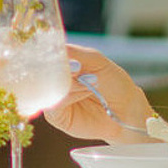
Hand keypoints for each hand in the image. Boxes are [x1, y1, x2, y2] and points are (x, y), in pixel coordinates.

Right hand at [43, 45, 162, 143]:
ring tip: (89, 85)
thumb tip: (55, 51)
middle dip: (59, 69)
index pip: (44, 54)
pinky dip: (68, 97)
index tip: (56, 51)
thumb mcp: (96, 60)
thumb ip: (76, 53)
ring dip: (69, 84)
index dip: (48, 52)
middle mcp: (54, 80)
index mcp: (61, 63)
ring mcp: (53, 97)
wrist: (126, 110)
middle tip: (79, 69)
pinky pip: (52, 104)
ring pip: (47, 87)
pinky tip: (84, 93)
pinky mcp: (55, 115)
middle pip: (41, 71)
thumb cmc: (113, 83)